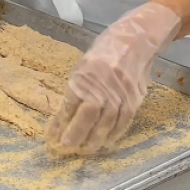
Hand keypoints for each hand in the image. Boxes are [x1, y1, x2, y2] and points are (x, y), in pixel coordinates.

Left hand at [46, 3, 182, 153]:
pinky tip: (106, 142)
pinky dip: (114, 133)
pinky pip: (124, 121)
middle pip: (89, 115)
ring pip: (107, 122)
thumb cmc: (105, 52)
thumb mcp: (84, 66)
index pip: (71, 103)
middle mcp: (103, 85)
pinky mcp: (134, 98)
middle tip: (67, 146)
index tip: (52, 135)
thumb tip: (65, 115)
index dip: (61, 121)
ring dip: (95, 139)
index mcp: (86, 74)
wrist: (137, 40)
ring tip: (85, 149)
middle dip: (77, 133)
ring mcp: (121, 93)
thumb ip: (77, 89)